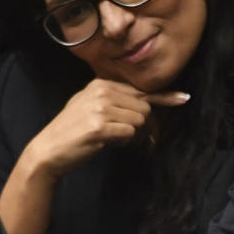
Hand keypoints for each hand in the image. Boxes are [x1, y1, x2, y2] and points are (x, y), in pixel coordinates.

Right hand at [23, 79, 188, 178]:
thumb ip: (118, 102)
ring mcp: (100, 107)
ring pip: (140, 121)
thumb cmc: (75, 132)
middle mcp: (101, 91)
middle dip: (142, 125)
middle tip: (124, 135)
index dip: (164, 98)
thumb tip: (148, 107)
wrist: (49, 149)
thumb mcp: (94, 108)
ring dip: (131, 134)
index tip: (184, 98)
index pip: (140, 90)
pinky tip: (107, 141)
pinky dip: (123, 141)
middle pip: (145, 108)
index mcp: (101, 84)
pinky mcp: (100, 126)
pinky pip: (130, 133)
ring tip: (111, 137)